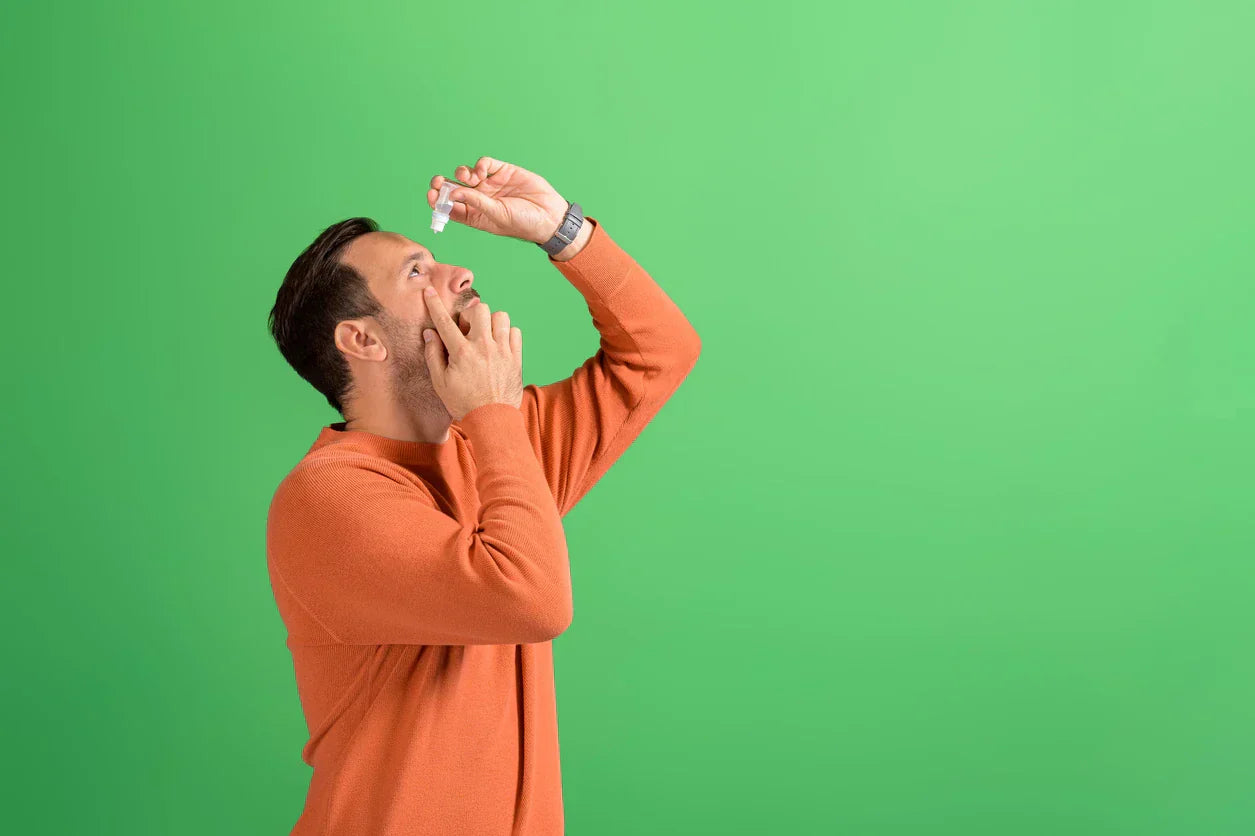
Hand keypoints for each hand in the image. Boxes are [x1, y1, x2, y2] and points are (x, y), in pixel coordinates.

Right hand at [421, 287, 523, 419]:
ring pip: (501, 317)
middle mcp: (483, 347)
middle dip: (470, 315)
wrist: (492, 420)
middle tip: (467, 330)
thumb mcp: (440, 382)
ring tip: (485, 336)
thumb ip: (434, 355)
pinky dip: (507, 334)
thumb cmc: (463, 403)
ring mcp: (503, 351)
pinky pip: (515, 332)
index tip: (429, 292)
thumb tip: (429, 333)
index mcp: (461, 352)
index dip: (435, 304)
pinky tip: (499, 345)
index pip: (445, 321)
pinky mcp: (516, 358)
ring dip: (491, 322)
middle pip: (479, 309)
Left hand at [427, 156, 569, 242]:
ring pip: (467, 174)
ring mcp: (490, 184)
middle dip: (443, 183)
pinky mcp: (502, 171)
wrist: (549, 215)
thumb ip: (475, 203)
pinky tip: (483, 171)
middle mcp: (479, 199)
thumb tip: (452, 193)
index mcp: (474, 215)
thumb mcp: (496, 216)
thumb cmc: (523, 223)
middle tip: (439, 181)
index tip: (432, 195)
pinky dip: (480, 165)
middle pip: (453, 188)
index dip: (437, 200)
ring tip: (469, 178)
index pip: (449, 207)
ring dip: (462, 173)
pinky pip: (485, 164)